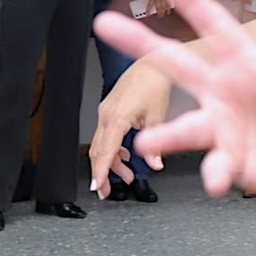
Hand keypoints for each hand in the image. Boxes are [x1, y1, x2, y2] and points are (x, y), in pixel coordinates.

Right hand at [89, 61, 173, 195]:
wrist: (151, 64)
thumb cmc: (154, 84)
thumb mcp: (158, 117)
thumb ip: (155, 144)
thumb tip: (156, 165)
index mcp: (116, 118)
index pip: (104, 152)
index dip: (100, 172)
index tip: (99, 187)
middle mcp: (106, 115)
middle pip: (97, 151)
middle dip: (101, 173)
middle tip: (106, 191)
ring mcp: (105, 112)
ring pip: (101, 144)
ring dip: (110, 162)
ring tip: (126, 176)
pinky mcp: (109, 110)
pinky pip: (105, 134)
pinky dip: (112, 148)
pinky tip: (124, 156)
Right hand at [93, 0, 255, 197]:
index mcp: (249, 66)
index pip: (218, 30)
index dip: (193, 3)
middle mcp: (226, 91)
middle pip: (178, 65)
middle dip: (142, 43)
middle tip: (105, 23)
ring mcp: (222, 125)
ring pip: (185, 127)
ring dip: (165, 135)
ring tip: (147, 142)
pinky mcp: (227, 157)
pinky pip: (215, 166)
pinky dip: (216, 174)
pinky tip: (219, 181)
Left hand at [148, 0, 172, 16]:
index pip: (149, 5)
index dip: (148, 10)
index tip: (147, 14)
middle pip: (158, 8)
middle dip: (158, 13)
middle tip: (158, 15)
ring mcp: (164, 0)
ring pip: (164, 8)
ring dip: (163, 12)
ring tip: (162, 15)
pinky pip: (169, 5)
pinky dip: (168, 9)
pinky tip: (168, 11)